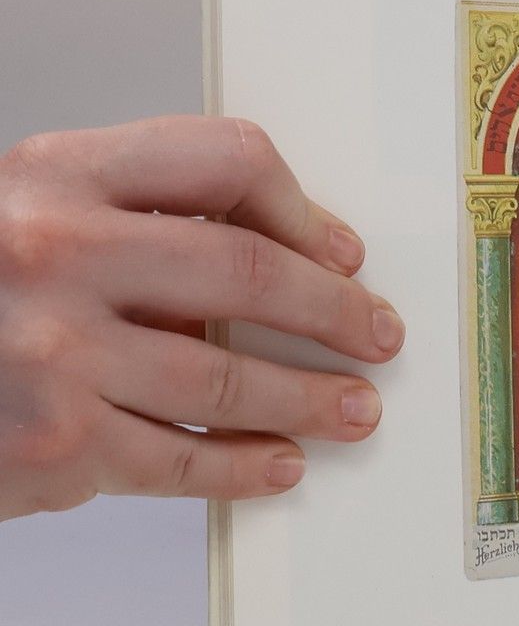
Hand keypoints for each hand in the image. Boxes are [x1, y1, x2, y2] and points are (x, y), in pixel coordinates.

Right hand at [0, 117, 403, 518]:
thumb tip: (285, 265)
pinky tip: (278, 463)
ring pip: (230, 381)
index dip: (301, 207)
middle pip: (249, 273)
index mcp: (54, 175)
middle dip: (334, 312)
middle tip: (377, 335)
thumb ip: (132, 223)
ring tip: (352, 409)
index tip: (342, 251)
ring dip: (310, 399)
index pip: (223, 158)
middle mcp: (54, 253)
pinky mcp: (54, 445)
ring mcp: (53, 354)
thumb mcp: (25, 217)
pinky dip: (247, 467)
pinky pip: (184, 463)